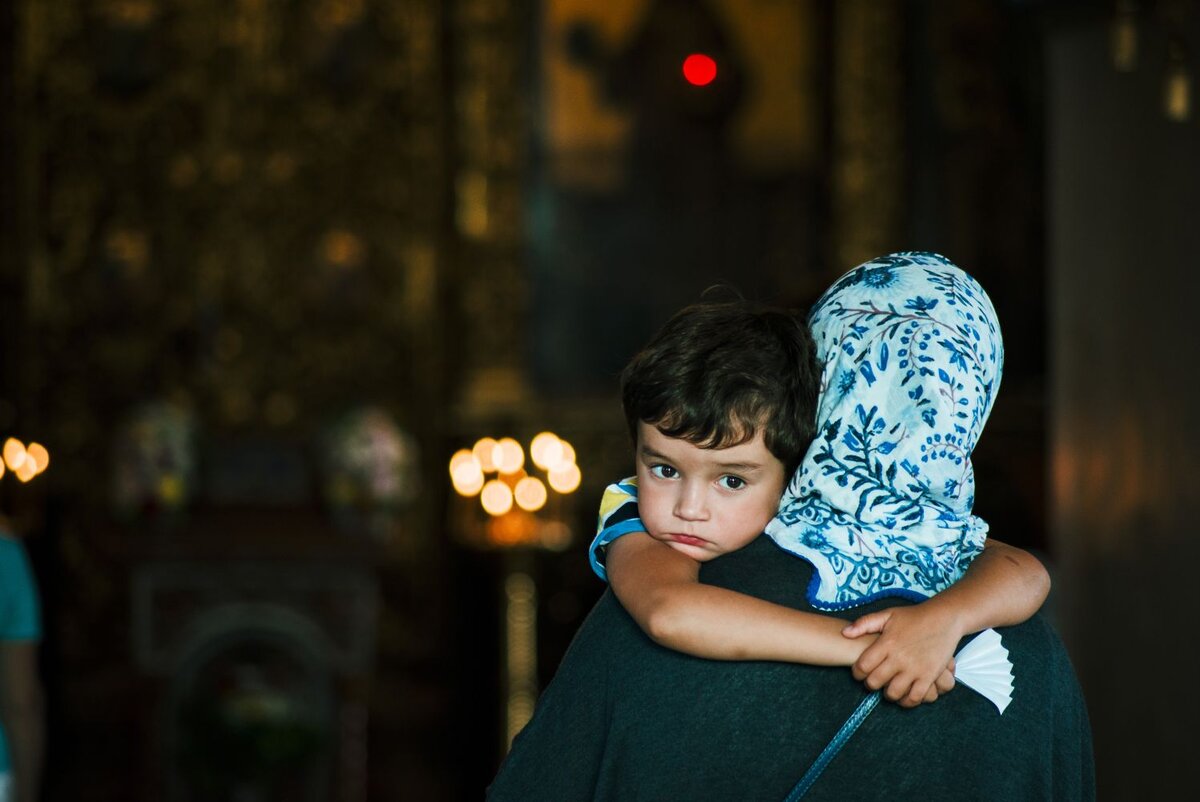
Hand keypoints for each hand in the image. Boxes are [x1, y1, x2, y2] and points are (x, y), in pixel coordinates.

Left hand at [842, 604, 962, 707]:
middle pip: (875, 682)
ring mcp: (915, 668)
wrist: (944, 618)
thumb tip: (844, 633)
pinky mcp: (929, 676)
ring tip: (888, 688)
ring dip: (888, 694)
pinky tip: (904, 696)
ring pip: (893, 693)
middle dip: (870, 684)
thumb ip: (864, 623)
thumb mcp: (888, 614)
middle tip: (873, 681)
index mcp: (887, 643)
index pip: (862, 666)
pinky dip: (907, 701)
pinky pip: (915, 697)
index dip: (857, 673)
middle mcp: (899, 658)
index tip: (859, 672)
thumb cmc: (914, 616)